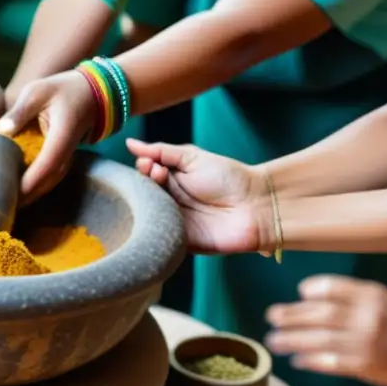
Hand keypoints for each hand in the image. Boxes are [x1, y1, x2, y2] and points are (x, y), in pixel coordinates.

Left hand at [0, 70, 96, 201]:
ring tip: (1, 203)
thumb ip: (18, 112)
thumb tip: (0, 130)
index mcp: (61, 137)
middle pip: (45, 183)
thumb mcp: (37, 91)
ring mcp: (66, 160)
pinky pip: (47, 180)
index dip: (27, 183)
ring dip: (26, 196)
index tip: (6, 194)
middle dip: (22, 197)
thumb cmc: (62, 89)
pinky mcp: (62, 161)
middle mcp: (66, 154)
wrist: (91, 94)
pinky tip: (13, 192)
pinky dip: (31, 188)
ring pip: (46, 185)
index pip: (44, 167)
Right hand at [126, 139, 269, 253]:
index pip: (146, 175)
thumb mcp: (193, 157)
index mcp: (172, 181)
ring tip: (160, 194)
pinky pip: (157, 237)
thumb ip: (162, 151)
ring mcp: (172, 222)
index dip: (144, 170)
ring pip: (146, 215)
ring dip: (148, 205)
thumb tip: (130, 144)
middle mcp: (169, 201)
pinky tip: (155, 218)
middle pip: (143, 195)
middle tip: (155, 175)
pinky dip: (152, 228)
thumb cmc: (229, 178)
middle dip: (145, 184)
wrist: (256, 206)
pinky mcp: (177, 242)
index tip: (150, 165)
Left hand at [265, 275, 386, 385]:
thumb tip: (304, 295)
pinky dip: (309, 360)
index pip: (332, 288)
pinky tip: (295, 360)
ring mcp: (364, 342)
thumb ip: (347, 294)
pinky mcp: (364, 365)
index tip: (298, 293)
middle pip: (320, 315)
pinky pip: (328, 361)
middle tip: (271, 317)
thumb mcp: (379, 297)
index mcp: (370, 295)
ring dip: (291, 340)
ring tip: (273, 341)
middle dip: (290, 316)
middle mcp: (366, 317)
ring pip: (319, 339)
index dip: (311, 290)